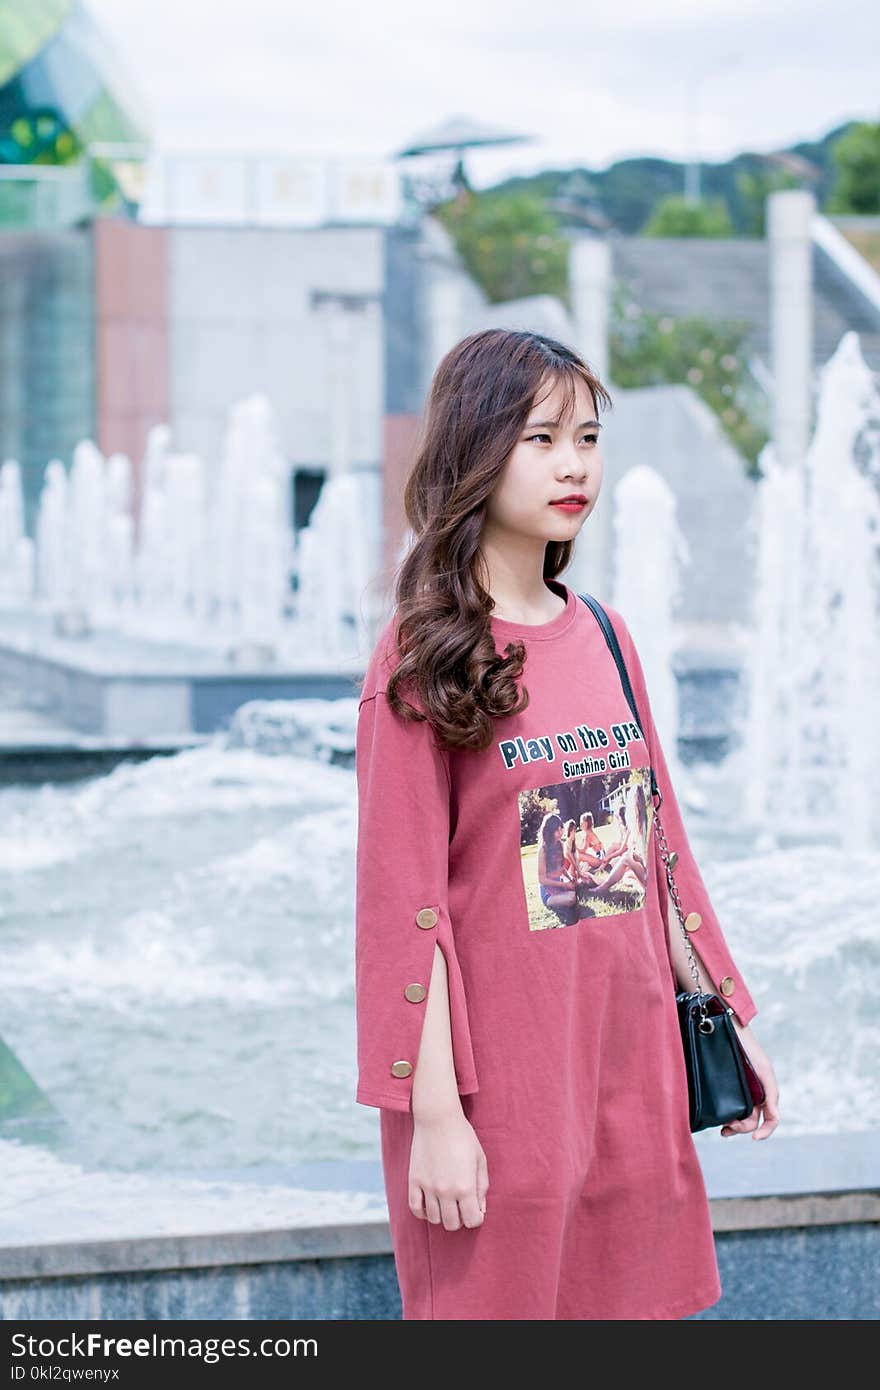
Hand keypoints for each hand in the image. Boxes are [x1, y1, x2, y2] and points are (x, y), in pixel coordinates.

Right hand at [409, 1110, 488, 1229]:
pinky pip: (415, 1208)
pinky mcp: (414, 1181)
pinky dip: (422, 1212)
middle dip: (459, 1219)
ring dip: (442, 1215)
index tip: (475, 1209)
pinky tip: (429, 1205)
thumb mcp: (480, 1160)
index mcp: (466, 1187)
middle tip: (460, 1206)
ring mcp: (428, 1187)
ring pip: (434, 1219)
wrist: (438, 1118)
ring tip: (446, 1203)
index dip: (476, 1218)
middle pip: (452, 1224)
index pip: (472, 1221)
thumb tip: (480, 1210)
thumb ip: (482, 1187)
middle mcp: (446, 1191)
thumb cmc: (463, 1137)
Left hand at [721, 1023, 779, 1140]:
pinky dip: (723, 1115)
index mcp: (765, 1092)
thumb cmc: (749, 1048)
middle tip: (726, 1129)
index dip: (765, 1132)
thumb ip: (771, 1094)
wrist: (728, 1028)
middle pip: (751, 1122)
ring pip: (738, 1117)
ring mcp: (738, 1091)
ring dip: (732, 1126)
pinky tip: (715, 1117)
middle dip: (741, 1129)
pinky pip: (726, 1105)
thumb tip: (773, 1118)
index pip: (770, 1120)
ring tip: (721, 1127)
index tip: (755, 1138)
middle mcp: (752, 1094)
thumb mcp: (763, 1071)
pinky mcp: (723, 1087)